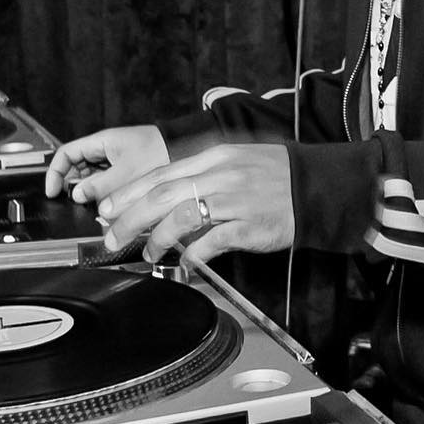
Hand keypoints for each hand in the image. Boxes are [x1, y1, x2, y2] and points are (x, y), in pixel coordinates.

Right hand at [44, 125, 169, 204]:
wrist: (188, 150)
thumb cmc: (161, 152)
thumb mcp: (125, 173)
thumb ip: (99, 185)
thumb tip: (77, 195)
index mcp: (102, 142)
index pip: (67, 153)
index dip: (55, 172)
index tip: (52, 192)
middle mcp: (107, 150)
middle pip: (78, 168)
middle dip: (75, 187)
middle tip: (78, 205)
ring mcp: (117, 160)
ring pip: (94, 179)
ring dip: (93, 195)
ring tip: (99, 208)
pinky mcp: (128, 170)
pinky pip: (109, 184)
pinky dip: (107, 196)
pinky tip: (113, 207)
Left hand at [98, 144, 293, 268]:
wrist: (316, 186)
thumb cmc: (275, 175)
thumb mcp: (236, 161)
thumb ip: (202, 174)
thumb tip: (167, 194)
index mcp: (214, 157)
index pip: (160, 173)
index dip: (129, 193)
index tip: (107, 208)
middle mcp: (220, 175)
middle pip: (161, 195)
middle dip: (129, 219)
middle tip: (111, 238)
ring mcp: (234, 199)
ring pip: (180, 218)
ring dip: (157, 239)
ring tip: (148, 254)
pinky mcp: (248, 225)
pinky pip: (211, 242)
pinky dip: (191, 256)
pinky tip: (183, 266)